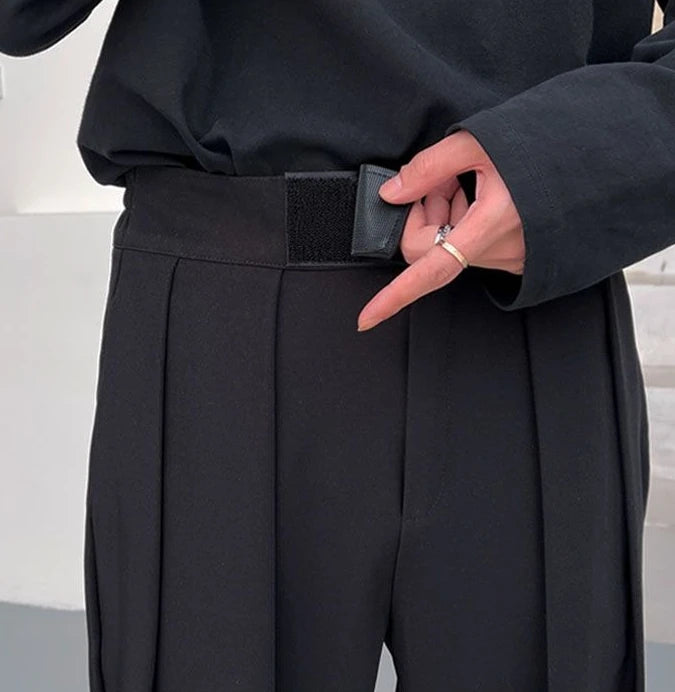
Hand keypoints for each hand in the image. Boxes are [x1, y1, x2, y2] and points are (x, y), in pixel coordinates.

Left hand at [356, 130, 525, 330]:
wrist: (597, 160)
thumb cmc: (543, 146)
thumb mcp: (480, 141)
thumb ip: (428, 168)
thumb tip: (390, 194)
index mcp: (493, 223)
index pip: (431, 270)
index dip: (394, 296)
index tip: (366, 318)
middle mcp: (503, 251)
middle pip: (430, 252)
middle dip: (423, 217)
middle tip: (441, 181)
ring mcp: (512, 259)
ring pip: (449, 250)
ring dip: (445, 217)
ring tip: (470, 185)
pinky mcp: (517, 259)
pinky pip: (471, 250)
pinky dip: (464, 224)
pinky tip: (482, 199)